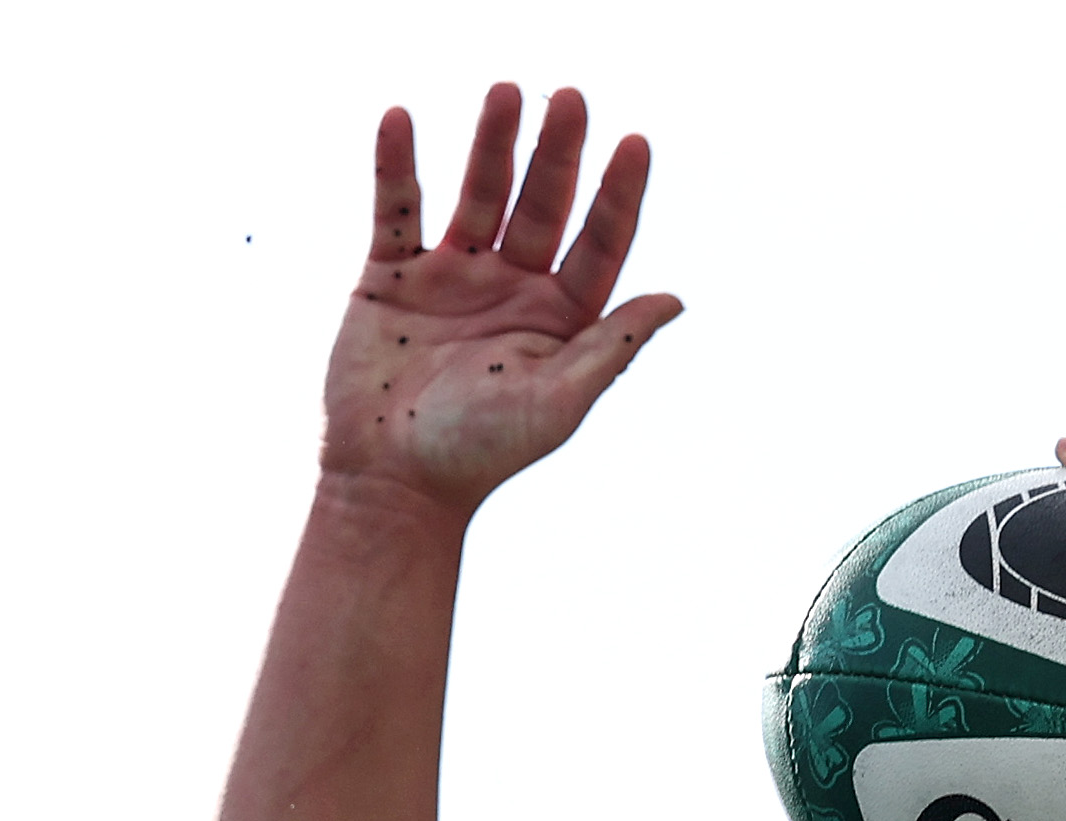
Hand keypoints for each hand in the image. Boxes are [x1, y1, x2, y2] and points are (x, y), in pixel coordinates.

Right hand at [320, 85, 681, 515]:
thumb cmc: (479, 454)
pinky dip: (396, 167)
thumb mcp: (557, 403)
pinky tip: (402, 118)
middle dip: (556, 152)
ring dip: (491, 143)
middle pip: (542, 203)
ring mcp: (452, 276)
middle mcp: (511, 286)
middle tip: (571, 98)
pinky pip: (397, 210)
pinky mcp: (392, 277)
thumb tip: (675, 299)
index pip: (599, 242)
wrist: (391, 483)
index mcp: (559, 316)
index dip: (617, 194)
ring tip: (506, 92)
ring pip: (478, 193)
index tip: (635, 143)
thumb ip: (611, 348)